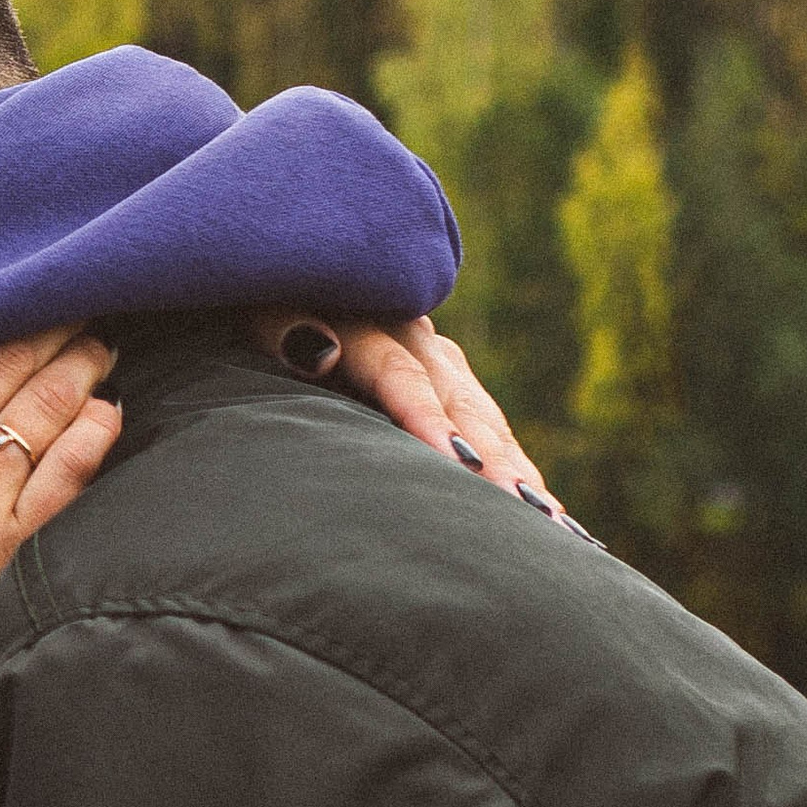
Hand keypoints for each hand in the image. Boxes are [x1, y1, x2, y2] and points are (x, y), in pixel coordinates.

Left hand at [248, 308, 549, 495]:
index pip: (398, 372)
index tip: (455, 464)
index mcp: (367, 314)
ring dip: (516, 469)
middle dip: (493, 459)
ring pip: (484, 419)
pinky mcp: (449, 384)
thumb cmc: (253, 304)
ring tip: (553, 527)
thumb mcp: (258, 306)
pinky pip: (490, 430)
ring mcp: (439, 360)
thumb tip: (319, 350)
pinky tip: (551, 520)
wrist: (278, 279)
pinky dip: (517, 471)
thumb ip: (283, 326)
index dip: (424, 416)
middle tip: (525, 513)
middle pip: (459, 403)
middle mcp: (415, 335)